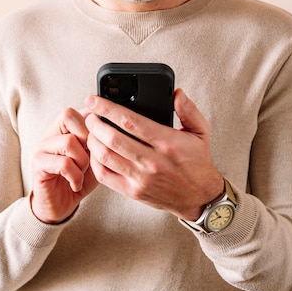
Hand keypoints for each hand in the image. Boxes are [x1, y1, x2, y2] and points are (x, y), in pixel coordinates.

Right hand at [31, 108, 97, 223]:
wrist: (60, 205)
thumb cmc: (78, 178)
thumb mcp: (94, 157)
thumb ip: (100, 141)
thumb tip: (113, 124)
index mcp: (64, 128)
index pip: (77, 107)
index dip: (92, 122)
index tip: (98, 141)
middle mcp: (51, 133)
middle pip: (68, 115)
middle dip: (86, 137)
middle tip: (90, 155)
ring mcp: (43, 147)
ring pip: (68, 141)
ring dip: (82, 160)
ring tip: (82, 172)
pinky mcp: (38, 164)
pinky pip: (63, 163)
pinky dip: (75, 176)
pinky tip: (76, 183)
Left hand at [84, 89, 223, 219]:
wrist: (199, 197)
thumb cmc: (197, 162)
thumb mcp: (201, 131)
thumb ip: (188, 109)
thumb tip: (177, 93)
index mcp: (167, 142)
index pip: (130, 121)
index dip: (107, 108)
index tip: (94, 100)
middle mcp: (152, 161)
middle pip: (112, 138)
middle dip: (95, 123)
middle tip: (90, 114)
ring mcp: (141, 178)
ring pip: (105, 156)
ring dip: (92, 140)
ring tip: (91, 130)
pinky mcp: (133, 191)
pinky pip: (105, 176)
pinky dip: (95, 161)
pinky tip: (96, 151)